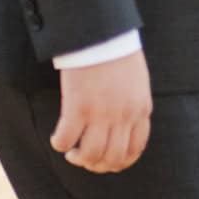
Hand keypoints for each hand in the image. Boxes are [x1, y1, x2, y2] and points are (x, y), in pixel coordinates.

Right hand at [50, 50, 152, 172]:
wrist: (102, 33)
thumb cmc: (118, 52)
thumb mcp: (137, 83)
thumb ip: (134, 105)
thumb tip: (124, 125)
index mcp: (141, 110)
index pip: (135, 150)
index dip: (120, 163)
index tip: (107, 163)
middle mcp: (123, 116)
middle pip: (113, 158)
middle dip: (98, 165)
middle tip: (85, 159)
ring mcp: (101, 114)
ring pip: (90, 154)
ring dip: (79, 159)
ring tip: (72, 153)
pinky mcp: (77, 107)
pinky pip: (66, 139)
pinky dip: (60, 144)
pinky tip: (57, 140)